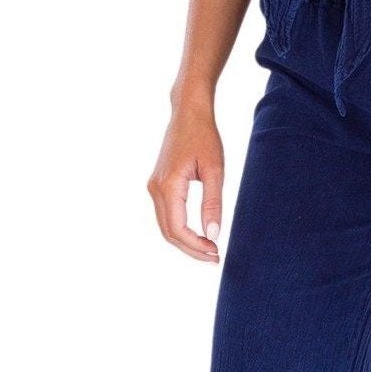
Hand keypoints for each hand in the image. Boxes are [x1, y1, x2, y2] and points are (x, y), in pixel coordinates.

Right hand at [149, 102, 225, 262]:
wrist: (188, 113)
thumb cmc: (204, 137)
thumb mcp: (214, 170)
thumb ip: (212, 203)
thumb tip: (213, 234)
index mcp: (168, 186)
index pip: (178, 229)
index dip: (196, 246)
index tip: (216, 253)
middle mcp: (155, 189)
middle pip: (169, 232)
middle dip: (191, 249)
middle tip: (215, 257)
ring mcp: (154, 187)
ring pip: (166, 226)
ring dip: (186, 242)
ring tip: (209, 249)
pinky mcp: (158, 185)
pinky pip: (166, 215)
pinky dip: (180, 230)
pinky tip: (198, 234)